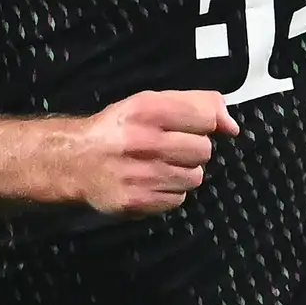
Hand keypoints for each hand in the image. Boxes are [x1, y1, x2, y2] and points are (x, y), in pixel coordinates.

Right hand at [67, 89, 230, 214]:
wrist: (73, 161)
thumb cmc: (117, 129)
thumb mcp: (149, 102)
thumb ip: (196, 104)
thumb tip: (232, 127)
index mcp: (146, 110)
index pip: (206, 117)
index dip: (204, 123)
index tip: (190, 127)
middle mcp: (143, 141)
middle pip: (204, 150)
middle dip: (191, 150)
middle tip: (168, 148)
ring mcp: (141, 174)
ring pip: (195, 177)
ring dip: (182, 173)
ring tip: (158, 166)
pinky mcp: (138, 201)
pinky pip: (178, 199)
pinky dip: (169, 192)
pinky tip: (150, 182)